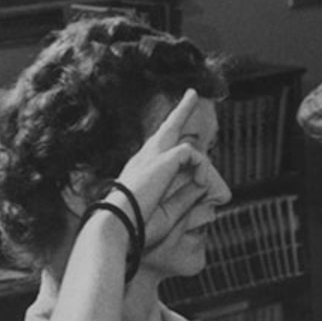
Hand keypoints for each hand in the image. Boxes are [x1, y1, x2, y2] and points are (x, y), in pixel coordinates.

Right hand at [112, 90, 230, 250]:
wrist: (117, 226)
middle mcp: (143, 159)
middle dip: (179, 110)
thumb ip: (185, 196)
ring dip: (192, 137)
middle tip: (190, 94)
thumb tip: (204, 183)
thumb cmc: (138, 226)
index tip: (177, 131)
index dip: (169, 139)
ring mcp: (150, 156)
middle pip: (165, 129)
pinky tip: (200, 182)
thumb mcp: (167, 212)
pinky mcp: (161, 158)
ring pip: (174, 128)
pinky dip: (201, 167)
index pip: (158, 148)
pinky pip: (192, 153)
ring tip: (200, 145)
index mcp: (141, 172)